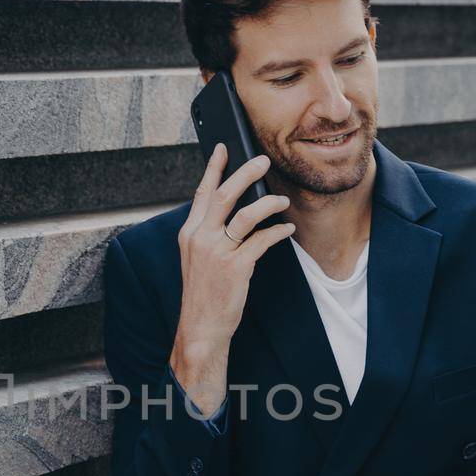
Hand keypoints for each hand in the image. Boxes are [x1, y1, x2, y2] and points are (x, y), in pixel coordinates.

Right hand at [169, 143, 295, 415]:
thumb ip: (209, 235)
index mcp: (189, 234)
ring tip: (282, 199)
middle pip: (224, 195)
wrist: (201, 327)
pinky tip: (286, 231)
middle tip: (263, 160)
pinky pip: (261, 240)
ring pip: (246, 214)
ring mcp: (217, 252)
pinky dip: (277, 232)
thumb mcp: (198, 260)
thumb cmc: (204, 294)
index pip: (201, 193)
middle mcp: (200, 238)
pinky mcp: (235, 266)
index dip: (213, 169)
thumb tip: (233, 213)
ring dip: (268, 203)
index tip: (222, 148)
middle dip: (245, 173)